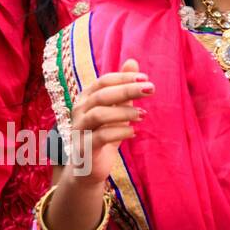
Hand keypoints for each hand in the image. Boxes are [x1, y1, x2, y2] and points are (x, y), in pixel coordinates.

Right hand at [67, 60, 151, 188]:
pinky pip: (100, 137)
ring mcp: (78, 130)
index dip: (124, 78)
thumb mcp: (117, 109)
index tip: (146, 78)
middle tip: (151, 89)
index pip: (103, 81)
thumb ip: (123, 88)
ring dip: (124, 112)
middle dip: (127, 90)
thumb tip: (132, 61)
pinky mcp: (83, 149)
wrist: (88, 168)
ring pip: (98, 115)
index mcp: (86, 99)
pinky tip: (134, 132)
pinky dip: (119, 132)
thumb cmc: (104, 134)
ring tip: (143, 114)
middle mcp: (78, 112)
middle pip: (102, 95)